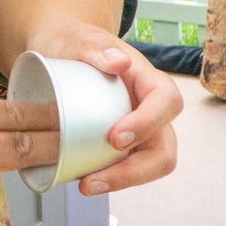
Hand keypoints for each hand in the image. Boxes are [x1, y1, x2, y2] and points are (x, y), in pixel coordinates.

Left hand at [25, 19, 181, 194]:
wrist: (58, 52)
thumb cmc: (72, 43)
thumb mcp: (77, 39)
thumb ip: (95, 47)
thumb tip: (119, 62)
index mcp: (147, 79)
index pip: (166, 101)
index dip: (148, 123)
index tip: (115, 138)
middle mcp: (149, 109)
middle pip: (164, 147)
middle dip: (135, 170)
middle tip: (94, 178)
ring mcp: (139, 131)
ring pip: (150, 165)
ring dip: (122, 181)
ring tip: (86, 186)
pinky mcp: (122, 147)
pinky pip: (126, 168)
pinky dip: (109, 179)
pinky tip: (81, 181)